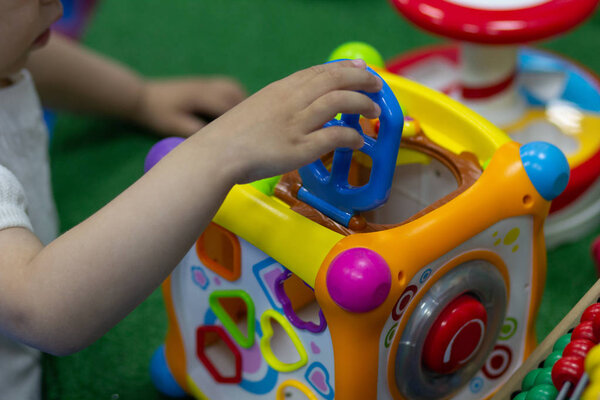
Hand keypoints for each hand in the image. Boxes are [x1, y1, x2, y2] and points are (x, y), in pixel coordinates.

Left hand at [134, 77, 246, 136]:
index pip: (229, 109)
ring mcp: (207, 83)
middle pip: (237, 95)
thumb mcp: (174, 126)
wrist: (141, 96)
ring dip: (244, 103)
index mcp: (201, 97)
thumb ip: (196, 132)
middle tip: (252, 131)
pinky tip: (235, 112)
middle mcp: (207, 86)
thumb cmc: (157, 114)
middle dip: (247, 112)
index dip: (241, 123)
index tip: (250, 137)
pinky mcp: (205, 84)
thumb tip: (218, 139)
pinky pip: (229, 87)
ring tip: (246, 122)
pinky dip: (237, 97)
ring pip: (235, 89)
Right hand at [195, 59, 382, 182]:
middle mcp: (291, 101)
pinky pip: (334, 137)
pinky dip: (352, 137)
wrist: (215, 154)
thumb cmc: (232, 136)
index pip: (319, 71)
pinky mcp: (299, 148)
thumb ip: (280, 104)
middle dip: (361, 79)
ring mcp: (296, 123)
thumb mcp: (257, 108)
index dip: (344, 68)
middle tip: (377, 86)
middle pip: (334, 80)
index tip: (360, 68)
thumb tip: (300, 106)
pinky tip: (359, 141)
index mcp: (281, 89)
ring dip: (362, 104)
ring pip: (340, 102)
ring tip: (373, 112)